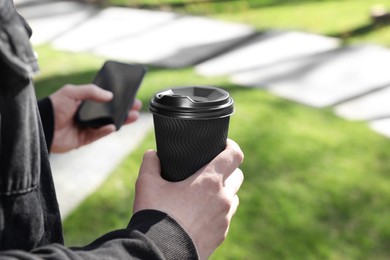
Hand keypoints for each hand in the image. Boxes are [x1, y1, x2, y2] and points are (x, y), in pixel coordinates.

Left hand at [49, 84, 141, 152]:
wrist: (42, 127)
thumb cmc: (53, 107)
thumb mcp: (71, 92)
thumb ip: (91, 91)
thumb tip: (110, 95)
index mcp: (84, 101)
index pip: (104, 98)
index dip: (117, 97)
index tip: (129, 94)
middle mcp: (87, 113)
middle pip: (110, 111)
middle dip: (124, 108)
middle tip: (136, 105)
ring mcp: (87, 126)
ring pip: (108, 123)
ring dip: (121, 120)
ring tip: (133, 116)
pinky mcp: (85, 138)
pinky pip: (99, 134)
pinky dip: (107, 131)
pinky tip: (114, 126)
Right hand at [133, 139, 243, 259]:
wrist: (160, 253)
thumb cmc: (156, 216)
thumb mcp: (147, 184)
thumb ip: (150, 163)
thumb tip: (152, 154)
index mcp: (210, 181)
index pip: (235, 155)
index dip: (231, 146)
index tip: (223, 145)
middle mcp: (223, 198)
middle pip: (238, 175)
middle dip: (227, 170)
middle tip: (210, 171)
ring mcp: (225, 219)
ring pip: (233, 198)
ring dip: (224, 192)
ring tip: (204, 195)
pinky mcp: (221, 235)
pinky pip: (226, 218)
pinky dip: (217, 212)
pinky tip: (200, 215)